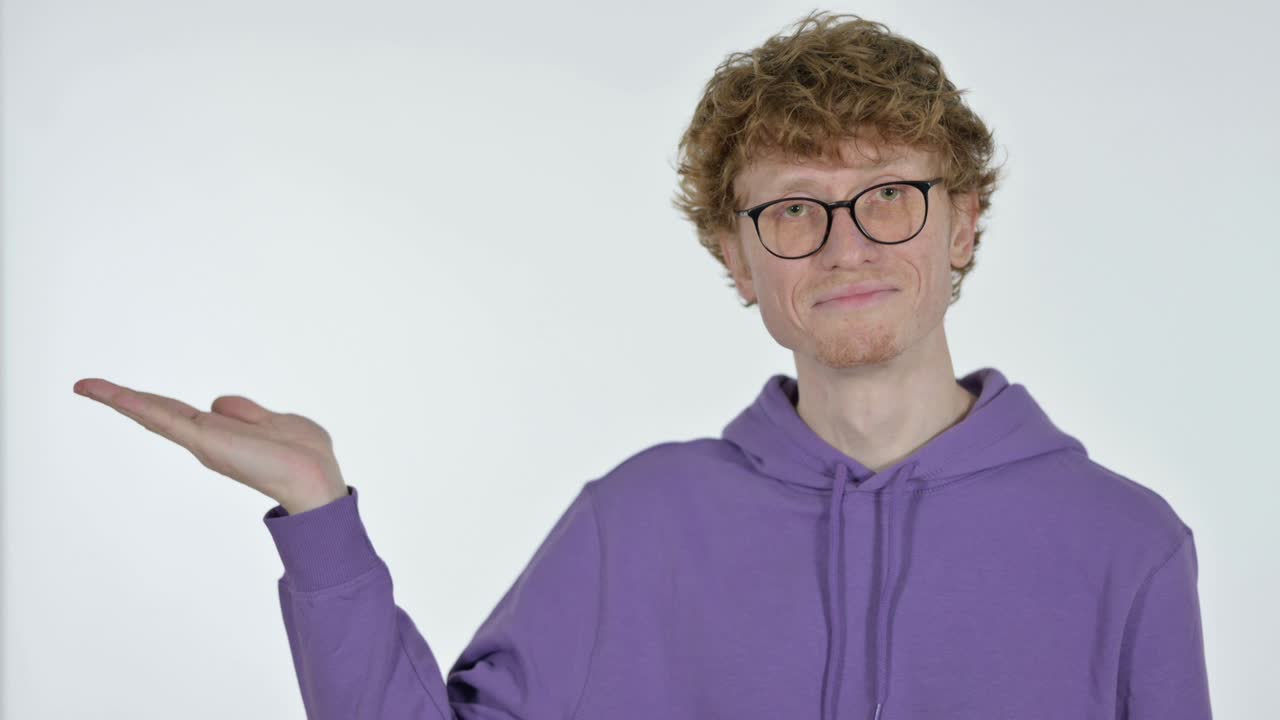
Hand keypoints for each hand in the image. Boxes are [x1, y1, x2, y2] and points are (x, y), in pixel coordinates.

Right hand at [73, 378, 348, 514]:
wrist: (313, 477)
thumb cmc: (302, 454)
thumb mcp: (274, 422)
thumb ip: (246, 412)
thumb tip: (218, 401)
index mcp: (220, 433)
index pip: (179, 412)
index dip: (150, 401)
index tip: (120, 392)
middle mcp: (205, 439)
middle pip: (158, 412)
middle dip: (122, 400)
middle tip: (87, 386)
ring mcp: (202, 441)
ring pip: (154, 414)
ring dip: (119, 398)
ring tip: (88, 386)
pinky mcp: (203, 441)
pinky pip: (165, 418)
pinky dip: (139, 406)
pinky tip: (113, 395)